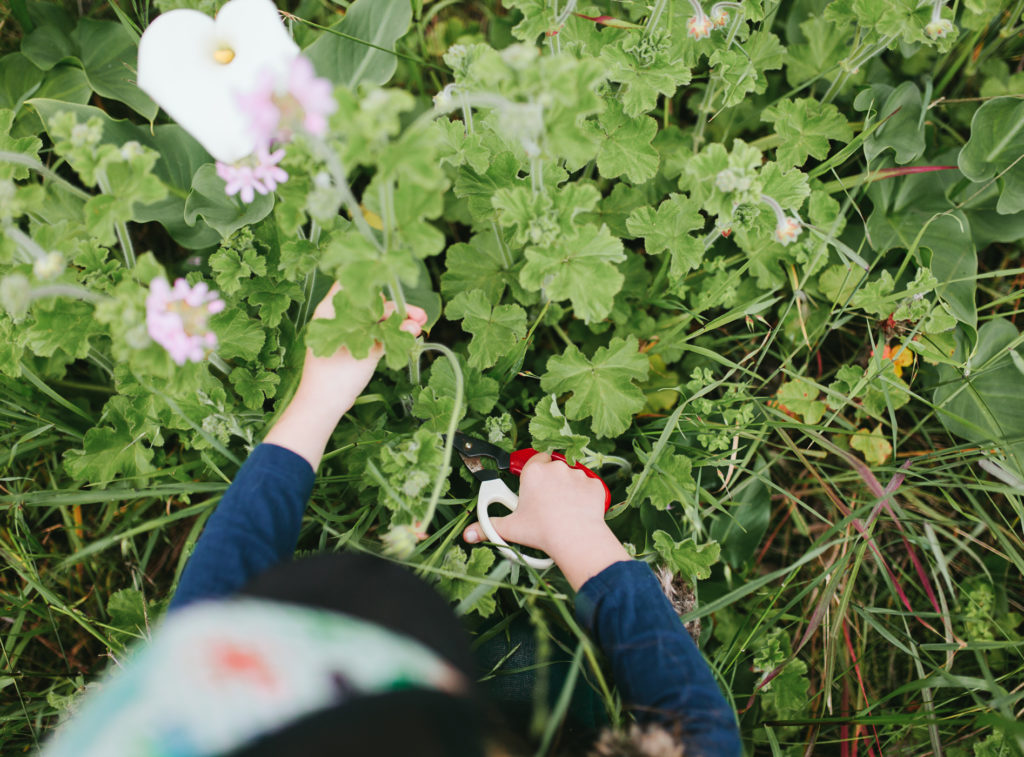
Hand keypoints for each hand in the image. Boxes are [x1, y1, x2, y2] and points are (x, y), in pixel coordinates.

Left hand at [264, 283, 425, 470]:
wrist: (323, 405)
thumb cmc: (334, 376)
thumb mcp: (365, 350)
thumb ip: (390, 334)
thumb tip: (415, 323)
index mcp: (332, 309)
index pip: (353, 283)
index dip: (376, 283)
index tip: (399, 288)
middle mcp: (340, 316)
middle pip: (372, 303)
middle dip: (398, 309)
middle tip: (421, 316)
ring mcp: (349, 332)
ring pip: (377, 320)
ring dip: (398, 323)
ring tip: (418, 329)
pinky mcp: (356, 346)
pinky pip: (376, 334)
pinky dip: (391, 335)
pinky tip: (409, 336)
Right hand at [462, 452, 629, 588]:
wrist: (575, 539)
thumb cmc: (541, 531)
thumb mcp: (511, 528)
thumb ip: (488, 526)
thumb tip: (468, 535)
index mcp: (533, 471)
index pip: (534, 459)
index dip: (534, 472)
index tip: (533, 486)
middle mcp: (556, 467)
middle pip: (553, 467)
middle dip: (550, 481)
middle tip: (547, 502)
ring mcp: (577, 474)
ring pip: (571, 477)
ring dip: (568, 488)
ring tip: (564, 510)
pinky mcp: (594, 484)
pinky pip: (588, 488)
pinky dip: (585, 497)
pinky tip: (580, 512)